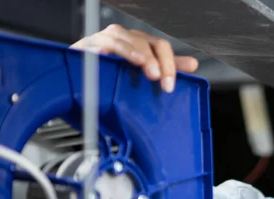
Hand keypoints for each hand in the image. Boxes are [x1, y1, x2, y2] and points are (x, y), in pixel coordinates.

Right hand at [70, 24, 198, 92]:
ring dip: (132, 51)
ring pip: (121, 39)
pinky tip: (104, 55)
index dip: (168, 64)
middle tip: (156, 77)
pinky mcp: (85, 47)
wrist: (81, 79)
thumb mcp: (143, 72)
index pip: (160, 47)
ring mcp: (104, 41)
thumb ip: (166, 67)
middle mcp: (124, 39)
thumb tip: (192, 64)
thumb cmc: (114, 74)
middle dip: (152, 59)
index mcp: (140, 45)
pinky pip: (94, 45)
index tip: (169, 85)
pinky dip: (101, 49)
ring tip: (141, 64)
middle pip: (144, 41)